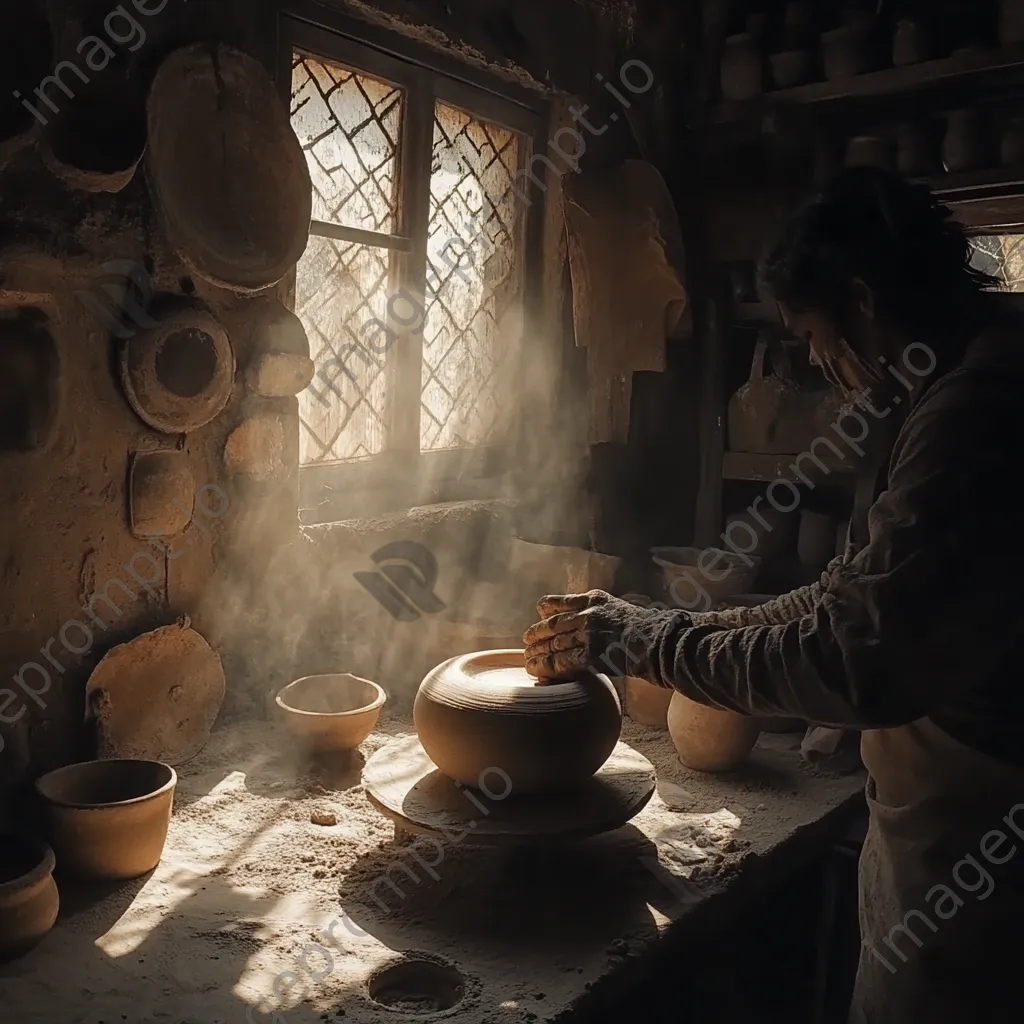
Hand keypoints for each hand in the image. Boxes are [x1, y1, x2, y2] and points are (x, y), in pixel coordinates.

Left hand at [522, 590, 679, 681]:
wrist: (658, 642)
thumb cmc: (644, 629)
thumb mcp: (618, 609)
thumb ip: (599, 611)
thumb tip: (583, 620)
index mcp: (594, 600)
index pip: (560, 603)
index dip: (545, 611)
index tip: (538, 616)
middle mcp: (587, 614)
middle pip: (553, 625)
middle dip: (536, 634)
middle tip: (526, 642)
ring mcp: (588, 634)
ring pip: (554, 644)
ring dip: (538, 653)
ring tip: (528, 660)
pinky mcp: (590, 654)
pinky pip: (562, 661)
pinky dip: (546, 667)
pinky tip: (536, 670)